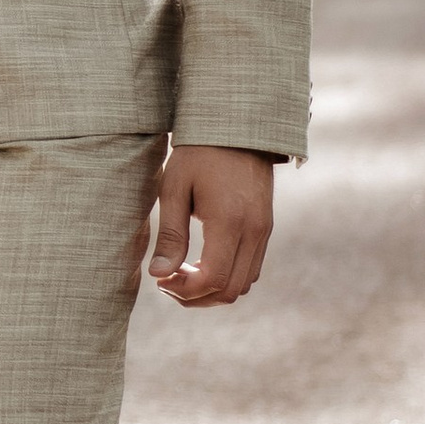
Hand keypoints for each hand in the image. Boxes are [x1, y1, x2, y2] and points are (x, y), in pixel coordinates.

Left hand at [148, 141, 276, 306]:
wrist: (238, 126)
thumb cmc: (199, 153)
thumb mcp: (174, 189)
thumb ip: (170, 235)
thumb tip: (159, 275)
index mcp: (230, 222)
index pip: (213, 279)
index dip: (185, 290)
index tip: (161, 280)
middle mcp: (254, 231)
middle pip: (231, 291)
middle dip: (196, 297)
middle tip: (168, 281)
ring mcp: (264, 230)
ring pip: (244, 284)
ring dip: (213, 289)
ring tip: (183, 272)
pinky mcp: (265, 227)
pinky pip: (251, 268)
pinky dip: (227, 276)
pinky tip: (202, 261)